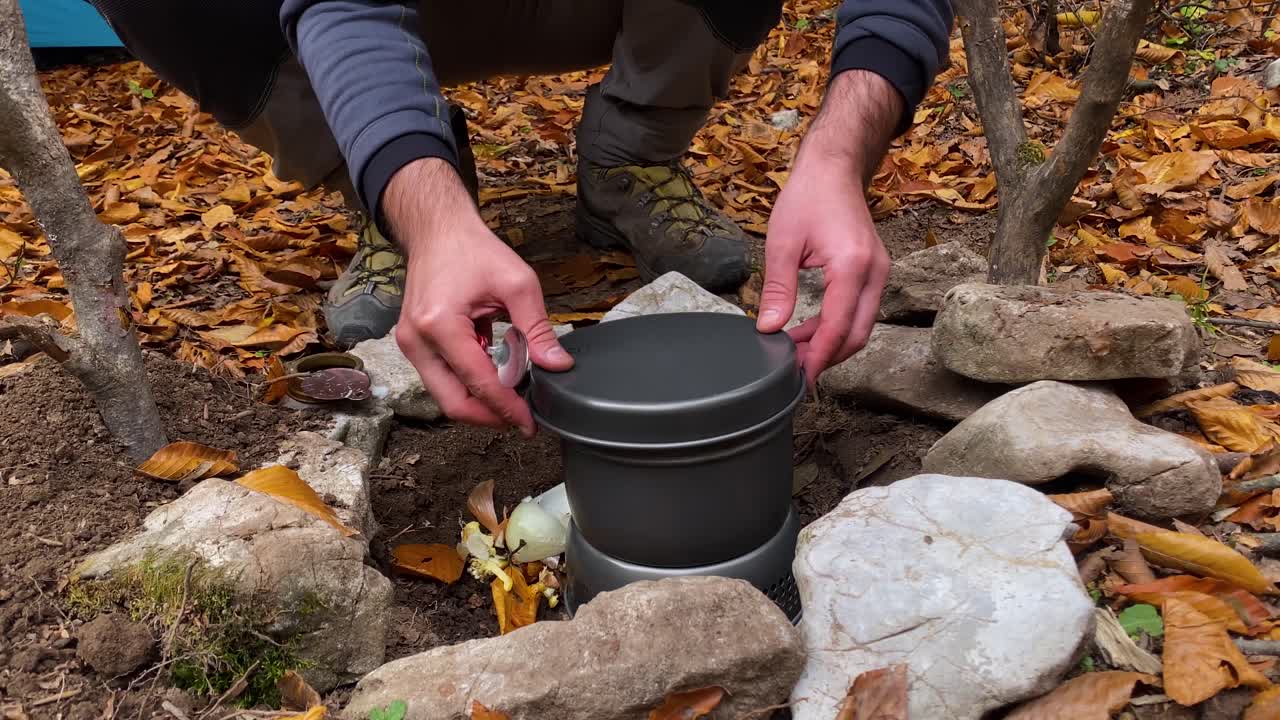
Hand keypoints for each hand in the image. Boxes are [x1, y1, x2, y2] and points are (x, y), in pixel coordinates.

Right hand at [384, 158, 572, 435]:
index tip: (529, 422)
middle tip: (521, 418)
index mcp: (439, 325)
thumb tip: (557, 365)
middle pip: (452, 402)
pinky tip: (495, 370)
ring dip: (480, 399)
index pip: (478, 383)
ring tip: (512, 392)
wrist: (437, 230)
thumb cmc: (472, 249)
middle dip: (490, 416)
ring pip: (445, 394)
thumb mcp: (517, 284)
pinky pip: (441, 377)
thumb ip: (537, 328)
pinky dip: (469, 381)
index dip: (507, 408)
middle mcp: (417, 340)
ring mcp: (410, 344)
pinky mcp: (413, 344)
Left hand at [756, 159, 888, 380]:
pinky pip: (861, 311)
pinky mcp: (875, 272)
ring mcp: (880, 272)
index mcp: (852, 266)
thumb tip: (768, 328)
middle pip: (856, 334)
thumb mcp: (782, 243)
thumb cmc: (808, 198)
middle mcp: (874, 272)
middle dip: (827, 357)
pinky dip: (838, 327)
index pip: (838, 327)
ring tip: (797, 351)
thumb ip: (778, 288)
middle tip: (795, 369)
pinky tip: (811, 331)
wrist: (833, 169)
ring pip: (861, 326)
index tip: (800, 377)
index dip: (819, 357)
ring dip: (831, 344)